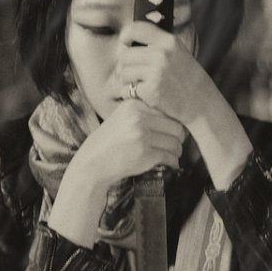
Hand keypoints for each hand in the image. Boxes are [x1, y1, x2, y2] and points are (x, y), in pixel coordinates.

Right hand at [72, 99, 187, 190]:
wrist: (92, 163)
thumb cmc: (107, 142)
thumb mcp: (121, 118)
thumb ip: (143, 114)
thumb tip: (175, 118)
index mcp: (134, 106)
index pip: (166, 111)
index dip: (173, 123)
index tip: (173, 132)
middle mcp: (138, 118)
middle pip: (175, 126)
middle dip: (179, 138)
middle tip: (177, 145)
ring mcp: (142, 136)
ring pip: (175, 142)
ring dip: (177, 151)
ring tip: (173, 155)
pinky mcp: (145, 154)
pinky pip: (169, 156)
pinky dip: (173, 162)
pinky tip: (171, 165)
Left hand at [113, 18, 225, 128]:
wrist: (201, 103)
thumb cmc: (187, 78)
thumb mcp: (178, 52)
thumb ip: (157, 44)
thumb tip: (127, 41)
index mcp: (168, 41)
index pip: (135, 29)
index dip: (125, 36)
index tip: (125, 44)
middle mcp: (162, 54)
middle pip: (124, 55)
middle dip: (124, 65)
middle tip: (131, 72)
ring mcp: (156, 72)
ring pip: (123, 73)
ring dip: (126, 81)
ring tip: (137, 84)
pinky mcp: (151, 90)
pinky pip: (126, 90)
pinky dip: (129, 94)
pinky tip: (140, 95)